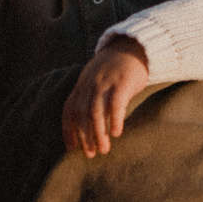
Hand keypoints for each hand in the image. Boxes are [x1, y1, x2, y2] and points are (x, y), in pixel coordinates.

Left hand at [62, 40, 150, 157]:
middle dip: (84, 136)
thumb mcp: (96, 80)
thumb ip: (90, 98)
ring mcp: (105, 83)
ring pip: (96, 111)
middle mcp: (90, 84)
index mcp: (82, 85)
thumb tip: (87, 127)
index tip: (72, 148)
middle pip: (82, 113)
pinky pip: (116, 104)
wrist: (134, 47)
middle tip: (90, 154)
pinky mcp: (122, 82)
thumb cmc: (116, 70)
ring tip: (104, 149)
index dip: (68, 130)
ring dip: (98, 133)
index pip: (69, 110)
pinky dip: (114, 120)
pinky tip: (117, 133)